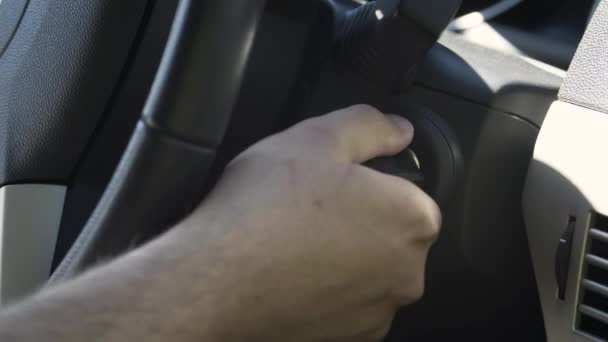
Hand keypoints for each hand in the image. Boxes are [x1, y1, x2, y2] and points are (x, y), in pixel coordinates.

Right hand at [180, 104, 440, 340]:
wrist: (214, 281)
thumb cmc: (264, 209)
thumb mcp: (316, 138)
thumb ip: (369, 126)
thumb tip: (399, 129)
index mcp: (411, 220)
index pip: (411, 194)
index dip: (370, 185)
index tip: (334, 186)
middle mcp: (406, 273)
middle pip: (390, 236)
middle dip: (359, 221)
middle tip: (309, 211)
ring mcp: (377, 312)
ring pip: (367, 271)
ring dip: (342, 257)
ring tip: (294, 242)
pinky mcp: (347, 338)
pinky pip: (345, 303)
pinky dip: (326, 290)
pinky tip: (290, 275)